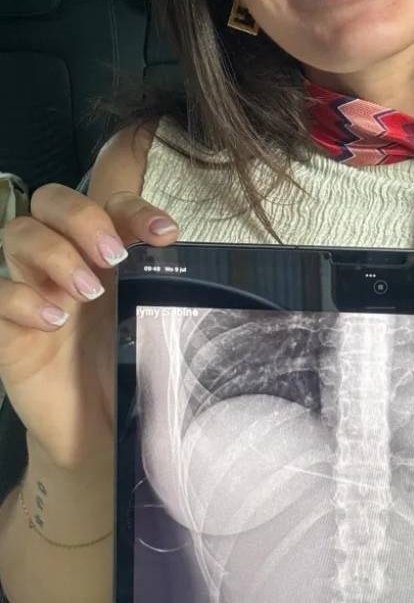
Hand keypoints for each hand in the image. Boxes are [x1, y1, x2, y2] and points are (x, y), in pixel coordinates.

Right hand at [0, 184, 178, 469]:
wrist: (97, 432)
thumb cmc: (128, 367)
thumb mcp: (153, 318)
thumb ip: (163, 281)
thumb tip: (182, 251)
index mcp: (103, 248)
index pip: (107, 195)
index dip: (132, 198)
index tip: (167, 233)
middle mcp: (63, 258)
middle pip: (51, 199)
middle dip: (84, 217)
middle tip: (114, 256)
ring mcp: (29, 289)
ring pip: (19, 234)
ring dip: (56, 254)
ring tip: (89, 291)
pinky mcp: (3, 328)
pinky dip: (20, 298)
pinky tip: (52, 321)